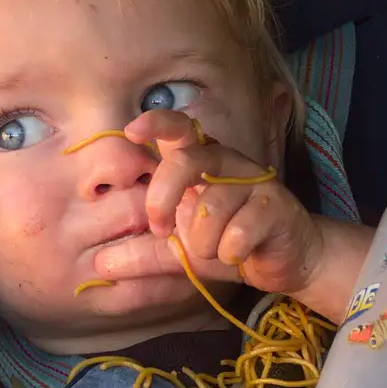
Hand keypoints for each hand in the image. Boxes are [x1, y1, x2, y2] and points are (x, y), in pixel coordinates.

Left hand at [97, 109, 324, 297]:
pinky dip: (231, 252)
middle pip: (186, 160)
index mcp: (200, 164)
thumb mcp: (180, 253)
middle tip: (160, 228)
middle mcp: (226, 163)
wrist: (286, 262)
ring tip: (216, 252)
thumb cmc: (229, 245)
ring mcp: (254, 182)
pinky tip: (240, 255)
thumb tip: (100, 264)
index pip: (178, 129)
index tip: (131, 132)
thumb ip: (144, 254)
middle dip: (163, 196)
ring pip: (212, 207)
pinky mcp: (276, 206)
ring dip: (205, 243)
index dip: (155, 123)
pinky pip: (239, 231)